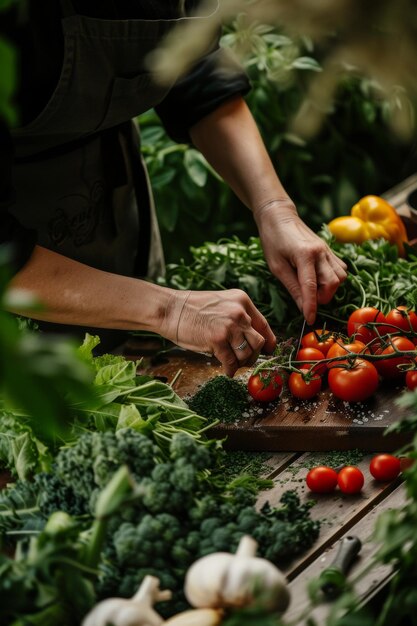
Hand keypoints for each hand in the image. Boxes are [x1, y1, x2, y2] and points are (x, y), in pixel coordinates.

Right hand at [161, 289, 276, 376]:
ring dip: (242, 363)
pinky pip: (232, 362)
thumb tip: (250, 339)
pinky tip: (227, 370)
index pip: (264, 325)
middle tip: (245, 360)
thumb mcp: (221, 304)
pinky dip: (231, 370)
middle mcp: (239, 312)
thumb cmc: (192, 309)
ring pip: (248, 354)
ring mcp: (229, 326)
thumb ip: (237, 317)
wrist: (170, 309)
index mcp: (242, 301)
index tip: (268, 351)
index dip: (268, 341)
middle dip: (254, 355)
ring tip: (233, 364)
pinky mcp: (218, 340)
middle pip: (259, 342)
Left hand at [255, 201, 346, 324]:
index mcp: (304, 255)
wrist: (279, 216)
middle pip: (333, 283)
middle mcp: (321, 252)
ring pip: (341, 277)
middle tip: (308, 299)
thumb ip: (292, 287)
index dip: (311, 306)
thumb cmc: (273, 240)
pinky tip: (320, 279)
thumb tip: (303, 307)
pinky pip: (340, 269)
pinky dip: (334, 279)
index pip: (311, 286)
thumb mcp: (276, 266)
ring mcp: (328, 250)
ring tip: (313, 289)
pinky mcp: (330, 250)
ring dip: (330, 289)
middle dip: (323, 297)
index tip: (309, 320)